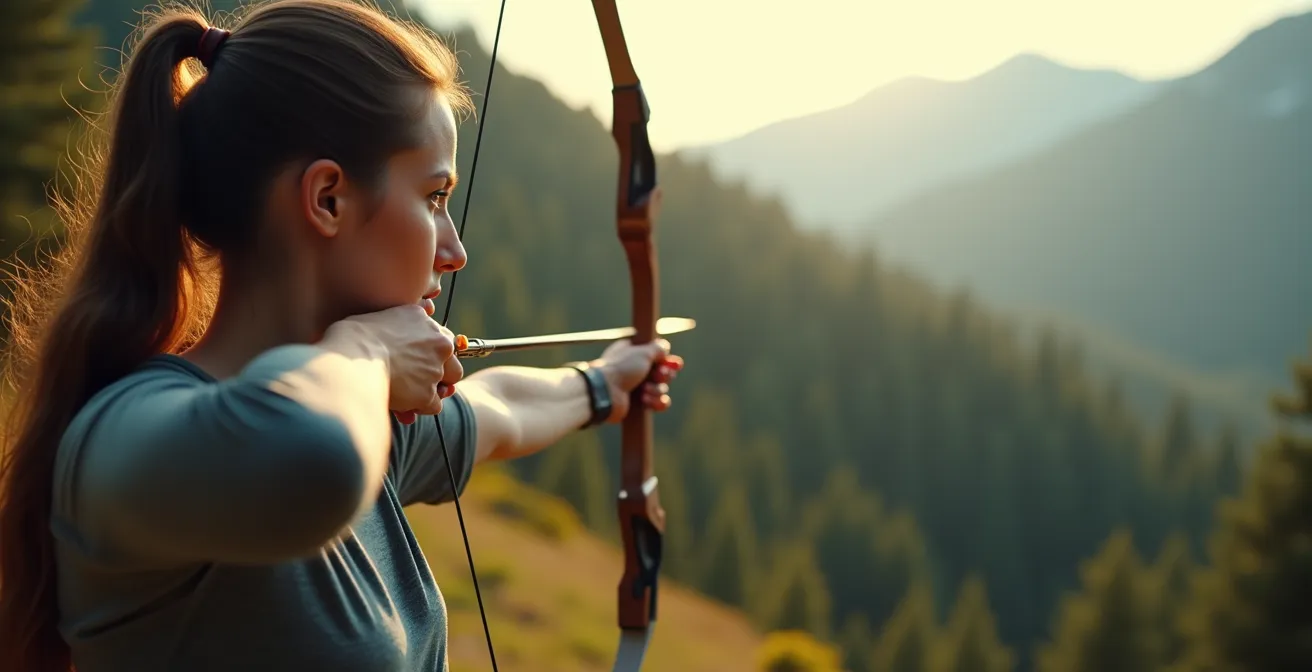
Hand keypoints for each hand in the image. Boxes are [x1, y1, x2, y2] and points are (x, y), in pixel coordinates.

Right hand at [330, 304, 463, 424]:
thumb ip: (397, 325)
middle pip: (452, 364)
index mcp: (423, 320)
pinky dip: (420, 408)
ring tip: (409, 396)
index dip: (430, 354)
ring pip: (443, 387)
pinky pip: (433, 406)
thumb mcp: (378, 317)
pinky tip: (404, 407)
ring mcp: (435, 369)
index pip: (440, 339)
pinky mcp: (428, 393)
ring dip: (430, 392)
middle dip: (439, 375)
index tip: (417, 362)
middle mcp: (437, 343)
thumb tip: (405, 325)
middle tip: (419, 382)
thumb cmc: (353, 338)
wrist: (351, 359)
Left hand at [592, 338, 683, 422]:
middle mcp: (636, 369)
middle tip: (658, 376)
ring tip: (645, 390)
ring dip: (657, 390)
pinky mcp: (639, 404)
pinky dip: (656, 402)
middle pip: (663, 372)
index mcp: (635, 353)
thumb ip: (657, 348)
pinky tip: (646, 401)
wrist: (604, 392)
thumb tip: (665, 347)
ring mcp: (637, 387)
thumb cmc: (621, 368)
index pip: (659, 356)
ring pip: (662, 389)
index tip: (675, 364)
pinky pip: (658, 403)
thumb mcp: (642, 352)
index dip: (668, 361)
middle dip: (664, 375)